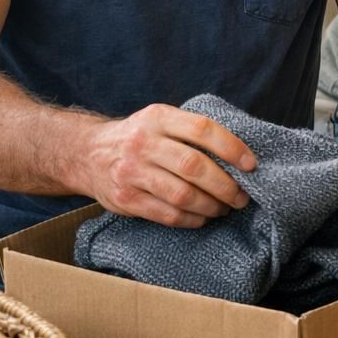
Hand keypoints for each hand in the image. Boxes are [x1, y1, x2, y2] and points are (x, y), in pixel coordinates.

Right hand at [81, 104, 255, 227]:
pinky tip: (202, 217)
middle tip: (241, 196)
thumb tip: (240, 153)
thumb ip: (192, 130)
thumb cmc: (139, 137)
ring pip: (182, 194)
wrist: (86, 153)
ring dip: (211, 205)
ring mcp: (131, 172)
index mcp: (158, 117)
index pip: (203, 129)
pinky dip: (191, 219)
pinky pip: (166, 214)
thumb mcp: (161, 120)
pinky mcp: (125, 198)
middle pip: (195, 166)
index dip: (232, 147)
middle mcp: (143, 143)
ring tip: (224, 208)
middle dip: (226, 185)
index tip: (251, 165)